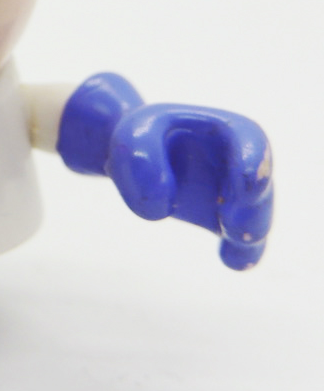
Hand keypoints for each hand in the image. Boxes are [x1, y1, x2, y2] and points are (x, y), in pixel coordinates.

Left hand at [58, 74, 272, 268]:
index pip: (249, 138)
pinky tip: (232, 262)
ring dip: (250, 228)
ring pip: (255, 215)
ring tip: (231, 235)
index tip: (248, 181)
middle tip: (232, 220)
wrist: (135, 154)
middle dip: (253, 203)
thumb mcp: (132, 134)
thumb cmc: (141, 138)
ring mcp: (233, 194)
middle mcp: (236, 162)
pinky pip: (243, 243)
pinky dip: (243, 254)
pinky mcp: (223, 221)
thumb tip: (162, 201)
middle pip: (258, 182)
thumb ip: (140, 156)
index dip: (255, 158)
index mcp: (220, 129)